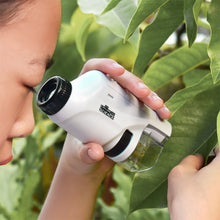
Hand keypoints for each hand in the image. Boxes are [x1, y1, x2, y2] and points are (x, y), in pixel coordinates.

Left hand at [59, 58, 170, 179]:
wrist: (89, 165)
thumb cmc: (78, 155)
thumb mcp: (79, 154)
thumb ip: (84, 154)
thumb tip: (96, 152)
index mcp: (84, 96)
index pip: (94, 70)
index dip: (106, 65)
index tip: (118, 72)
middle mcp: (101, 96)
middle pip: (119, 80)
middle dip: (135, 84)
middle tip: (145, 94)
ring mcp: (116, 104)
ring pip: (134, 91)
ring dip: (149, 96)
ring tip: (159, 107)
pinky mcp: (128, 114)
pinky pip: (142, 105)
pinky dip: (154, 108)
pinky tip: (163, 114)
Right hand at [168, 151, 219, 219]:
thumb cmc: (188, 201)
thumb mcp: (180, 172)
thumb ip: (190, 160)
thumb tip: (198, 159)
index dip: (210, 151)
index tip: (201, 159)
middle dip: (209, 167)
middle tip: (195, 174)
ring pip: (216, 181)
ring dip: (210, 181)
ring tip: (196, 188)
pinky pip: (216, 192)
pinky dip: (210, 192)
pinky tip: (200, 199)